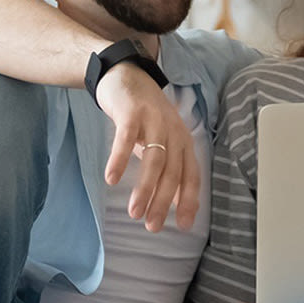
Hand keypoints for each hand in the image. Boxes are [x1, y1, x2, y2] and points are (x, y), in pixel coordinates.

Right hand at [96, 62, 200, 232]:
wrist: (126, 76)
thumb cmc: (144, 116)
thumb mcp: (160, 143)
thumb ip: (168, 170)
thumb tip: (176, 205)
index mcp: (183, 142)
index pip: (192, 176)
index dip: (189, 201)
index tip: (183, 226)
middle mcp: (174, 132)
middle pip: (173, 172)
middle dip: (163, 202)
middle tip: (152, 226)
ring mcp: (154, 120)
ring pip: (154, 160)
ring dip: (145, 188)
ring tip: (134, 212)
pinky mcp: (132, 112)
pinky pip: (127, 139)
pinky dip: (120, 160)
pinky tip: (111, 179)